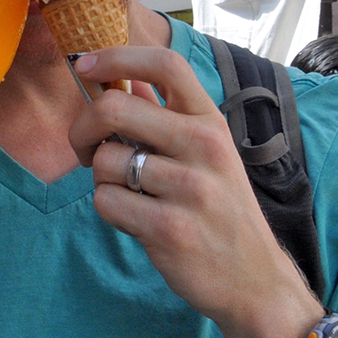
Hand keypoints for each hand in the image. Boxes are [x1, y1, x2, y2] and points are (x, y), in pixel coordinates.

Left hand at [71, 47, 322, 337]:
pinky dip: (108, 210)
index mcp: (211, 122)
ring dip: (101, 178)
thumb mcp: (207, 154)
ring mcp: (190, 188)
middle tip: (84, 148)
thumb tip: (121, 77)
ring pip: (104, 160)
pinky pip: (105, 201)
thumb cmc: (220, 210)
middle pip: (114, 109)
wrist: (254, 281)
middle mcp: (205, 147)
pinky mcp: (169, 227)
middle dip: (82, 128)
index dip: (118, 56)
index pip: (167, 64)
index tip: (86, 65)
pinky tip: (135, 219)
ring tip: (129, 193)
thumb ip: (166, 116)